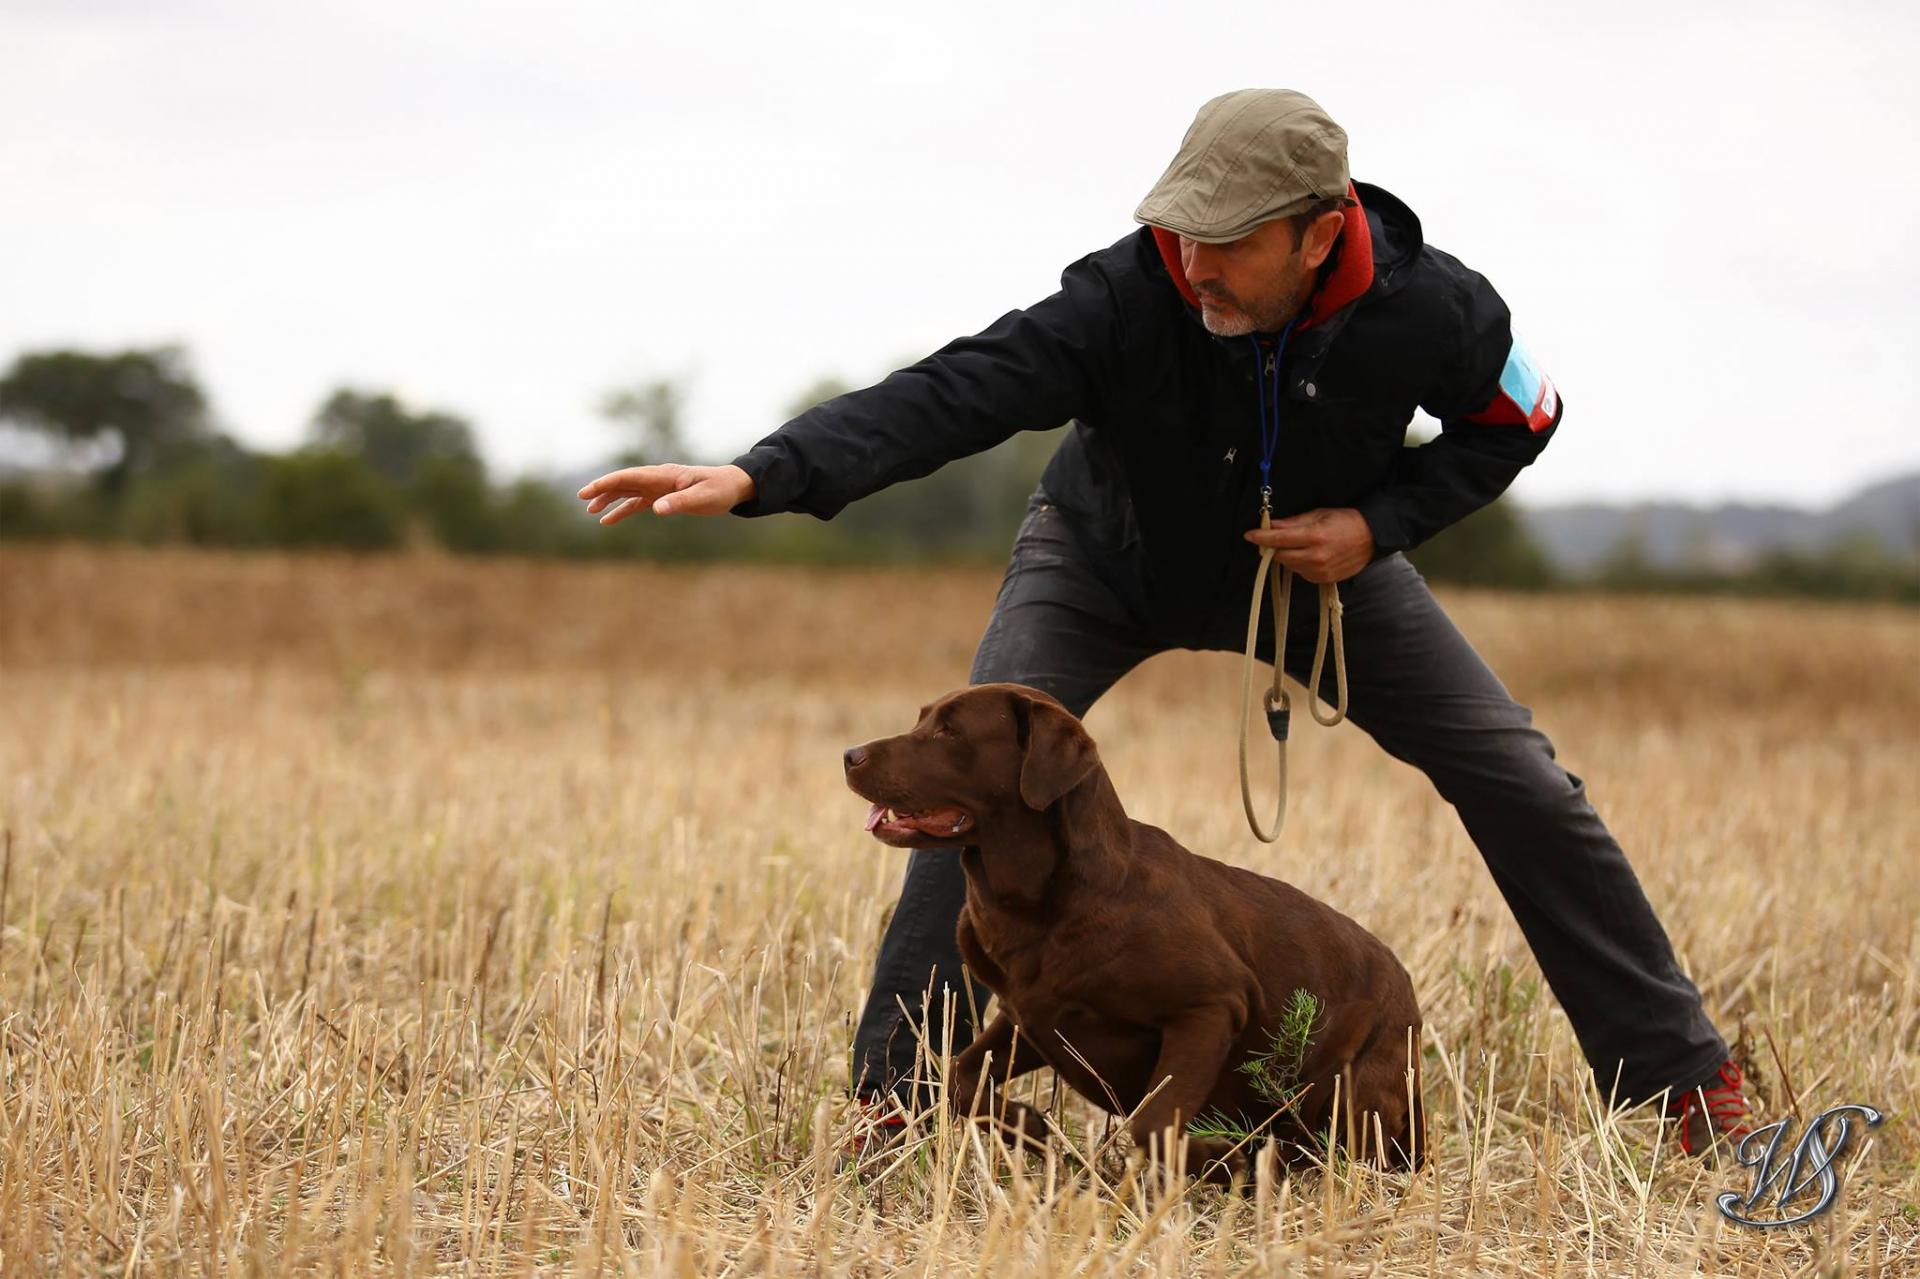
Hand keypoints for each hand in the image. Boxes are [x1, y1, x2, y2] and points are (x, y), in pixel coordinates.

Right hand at [576, 463, 755, 523]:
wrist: (733, 486)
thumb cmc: (720, 489)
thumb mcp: (702, 498)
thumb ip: (680, 503)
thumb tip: (656, 509)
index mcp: (663, 475)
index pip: (628, 477)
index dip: (606, 483)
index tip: (588, 491)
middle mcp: (657, 479)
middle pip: (623, 482)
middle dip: (601, 490)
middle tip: (581, 499)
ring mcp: (658, 487)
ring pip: (627, 492)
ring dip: (609, 500)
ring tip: (591, 512)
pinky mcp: (662, 497)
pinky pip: (637, 503)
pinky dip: (622, 510)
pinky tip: (608, 520)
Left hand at [1242, 507, 1373, 582]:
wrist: (1372, 537)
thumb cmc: (1346, 521)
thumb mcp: (1319, 514)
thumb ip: (1294, 522)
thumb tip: (1272, 526)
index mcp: (1314, 536)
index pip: (1279, 540)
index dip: (1262, 538)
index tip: (1250, 535)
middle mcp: (1316, 556)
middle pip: (1281, 556)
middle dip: (1275, 548)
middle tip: (1277, 539)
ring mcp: (1321, 571)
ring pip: (1291, 566)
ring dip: (1289, 556)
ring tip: (1302, 545)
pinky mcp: (1325, 579)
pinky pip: (1302, 574)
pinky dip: (1301, 565)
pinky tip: (1311, 555)